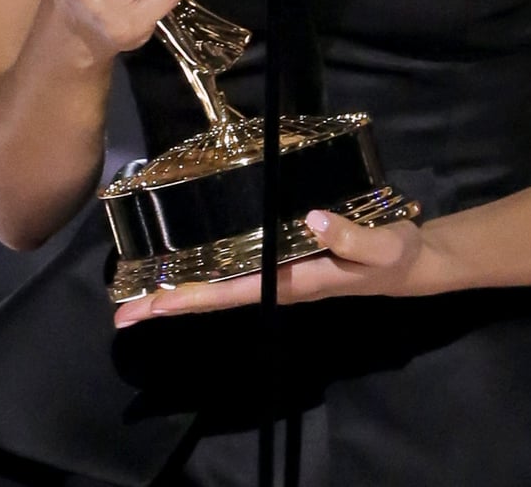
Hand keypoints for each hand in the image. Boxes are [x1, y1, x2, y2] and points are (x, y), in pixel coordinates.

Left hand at [113, 212, 430, 326]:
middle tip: (121, 312)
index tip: (149, 307)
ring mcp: (277, 272)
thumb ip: (351, 236)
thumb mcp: (381, 247)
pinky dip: (204, 269)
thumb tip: (312, 219)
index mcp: (293, 283)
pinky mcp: (282, 257)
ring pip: (220, 284)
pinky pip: (234, 267)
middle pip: (214, 295)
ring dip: (181, 288)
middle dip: (170, 302)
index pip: (231, 294)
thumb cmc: (393, 257)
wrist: (408, 264)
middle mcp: (276, 282)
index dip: (190, 299)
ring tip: (138, 291)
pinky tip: (185, 264)